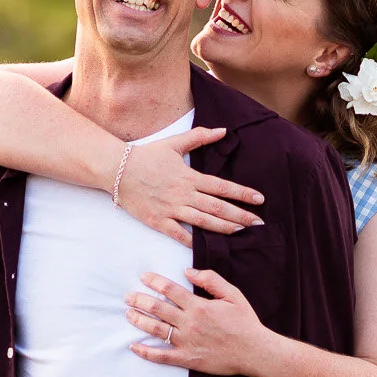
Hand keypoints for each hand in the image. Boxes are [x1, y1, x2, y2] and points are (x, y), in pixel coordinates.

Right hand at [116, 128, 265, 247]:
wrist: (116, 169)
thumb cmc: (146, 155)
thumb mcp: (174, 143)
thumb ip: (200, 137)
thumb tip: (223, 130)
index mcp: (189, 176)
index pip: (222, 187)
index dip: (242, 193)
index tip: (259, 199)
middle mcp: (183, 194)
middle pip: (217, 207)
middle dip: (240, 216)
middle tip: (259, 223)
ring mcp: (171, 209)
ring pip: (203, 222)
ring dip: (224, 228)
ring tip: (242, 232)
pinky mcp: (158, 221)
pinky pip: (178, 234)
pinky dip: (193, 241)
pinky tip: (207, 246)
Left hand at [125, 268, 276, 376]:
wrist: (254, 352)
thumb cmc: (245, 322)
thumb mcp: (233, 294)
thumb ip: (211, 280)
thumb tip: (187, 272)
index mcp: (199, 306)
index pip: (170, 290)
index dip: (155, 281)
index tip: (144, 277)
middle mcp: (190, 323)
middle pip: (158, 308)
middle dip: (140, 300)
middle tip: (128, 296)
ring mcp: (187, 342)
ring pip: (156, 329)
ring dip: (139, 320)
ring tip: (128, 314)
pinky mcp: (187, 359)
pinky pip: (162, 356)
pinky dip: (146, 352)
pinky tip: (134, 346)